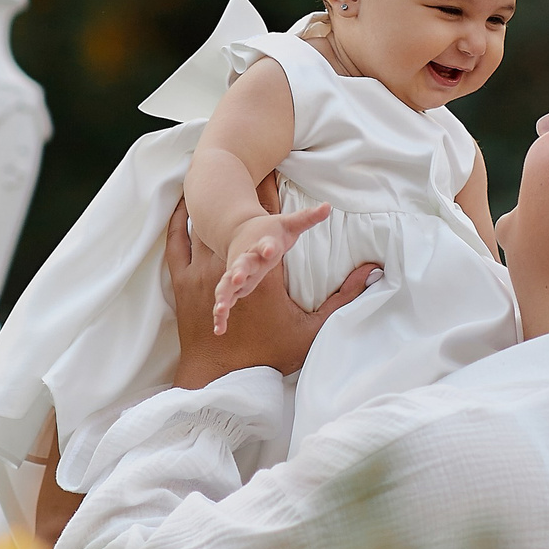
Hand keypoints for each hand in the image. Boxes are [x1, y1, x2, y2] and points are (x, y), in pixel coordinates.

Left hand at [166, 188, 377, 384]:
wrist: (220, 377)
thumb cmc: (267, 356)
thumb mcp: (311, 329)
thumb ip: (342, 298)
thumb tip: (371, 272)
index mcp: (263, 273)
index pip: (269, 225)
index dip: (271, 196)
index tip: (273, 171)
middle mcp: (230, 265)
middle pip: (235, 219)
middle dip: (243, 194)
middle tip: (248, 170)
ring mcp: (201, 272)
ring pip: (205, 227)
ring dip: (214, 207)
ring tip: (215, 182)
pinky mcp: (182, 282)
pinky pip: (177, 244)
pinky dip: (179, 224)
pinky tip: (182, 208)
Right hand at [212, 207, 329, 334]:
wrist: (237, 231)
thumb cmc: (269, 232)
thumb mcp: (288, 224)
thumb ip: (307, 217)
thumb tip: (328, 206)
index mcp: (261, 244)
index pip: (264, 245)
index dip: (266, 246)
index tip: (269, 248)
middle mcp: (246, 260)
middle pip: (241, 265)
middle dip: (238, 271)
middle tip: (235, 277)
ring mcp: (236, 274)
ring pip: (227, 285)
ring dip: (224, 296)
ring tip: (220, 309)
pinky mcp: (232, 286)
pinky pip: (225, 300)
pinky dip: (221, 314)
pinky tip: (219, 329)